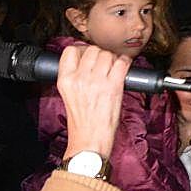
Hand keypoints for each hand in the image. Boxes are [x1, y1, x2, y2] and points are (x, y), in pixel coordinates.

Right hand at [58, 43, 131, 163]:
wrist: (89, 140)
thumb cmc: (82, 122)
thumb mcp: (68, 95)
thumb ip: (74, 77)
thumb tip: (87, 63)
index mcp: (65, 80)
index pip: (71, 51)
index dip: (82, 50)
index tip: (89, 56)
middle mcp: (79, 78)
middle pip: (92, 50)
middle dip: (100, 54)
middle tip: (104, 64)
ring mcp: (97, 81)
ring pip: (107, 55)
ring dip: (113, 59)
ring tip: (114, 68)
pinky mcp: (113, 86)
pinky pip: (122, 63)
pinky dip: (126, 62)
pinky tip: (124, 67)